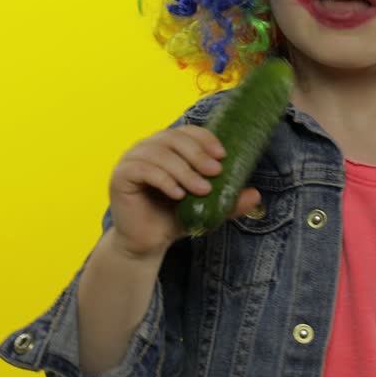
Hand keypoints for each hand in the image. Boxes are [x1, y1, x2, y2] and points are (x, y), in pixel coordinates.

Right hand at [106, 125, 261, 260]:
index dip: (204, 139)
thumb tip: (256, 194)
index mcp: (167, 147)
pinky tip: (178, 194)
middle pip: (173, 138)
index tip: (223, 155)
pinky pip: (142, 169)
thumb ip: (228, 201)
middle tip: (215, 172)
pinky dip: (163, 179)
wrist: (147, 244)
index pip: (186, 132)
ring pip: (160, 153)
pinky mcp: (120, 176)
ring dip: (184, 170)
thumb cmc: (174, 218)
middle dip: (197, 154)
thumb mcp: (206, 208)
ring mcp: (131, 160)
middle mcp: (148, 148)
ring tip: (200, 190)